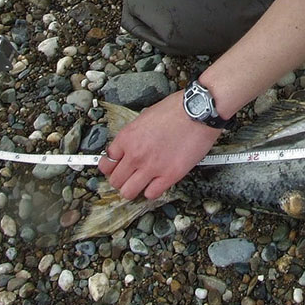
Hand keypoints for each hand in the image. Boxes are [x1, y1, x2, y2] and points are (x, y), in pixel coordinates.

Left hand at [98, 93, 222, 199]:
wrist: (198, 112)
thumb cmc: (175, 110)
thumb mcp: (144, 117)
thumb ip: (133, 136)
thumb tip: (128, 147)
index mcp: (127, 138)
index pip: (107, 162)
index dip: (110, 167)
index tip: (115, 168)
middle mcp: (135, 155)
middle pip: (115, 180)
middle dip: (120, 180)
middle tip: (127, 178)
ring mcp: (151, 167)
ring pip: (128, 192)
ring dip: (132, 190)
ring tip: (139, 185)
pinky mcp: (169, 175)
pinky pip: (151, 194)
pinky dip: (151, 192)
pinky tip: (155, 185)